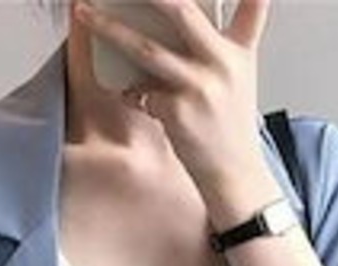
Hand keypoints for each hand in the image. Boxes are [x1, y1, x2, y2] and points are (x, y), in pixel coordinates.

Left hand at [71, 0, 272, 197]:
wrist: (233, 175)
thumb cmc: (228, 127)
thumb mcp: (238, 79)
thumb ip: (217, 46)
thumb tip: (168, 18)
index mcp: (239, 52)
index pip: (253, 6)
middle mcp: (222, 64)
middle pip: (182, 11)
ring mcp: (199, 88)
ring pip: (146, 50)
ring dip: (110, 29)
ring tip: (84, 14)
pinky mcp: (178, 113)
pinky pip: (140, 90)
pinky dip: (131, 90)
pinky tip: (132, 94)